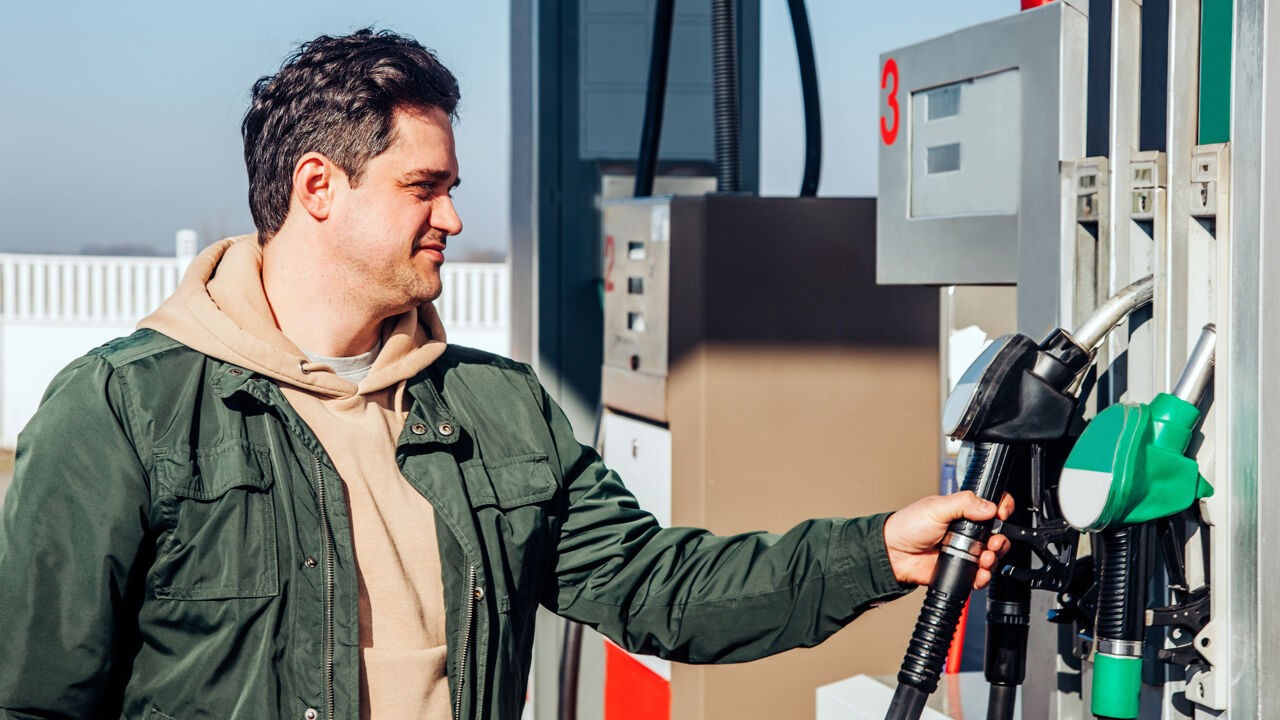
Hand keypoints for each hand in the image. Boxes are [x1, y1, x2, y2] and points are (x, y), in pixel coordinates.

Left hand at [882, 491, 1013, 587]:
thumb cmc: (908, 526)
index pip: (991, 507)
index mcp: (963, 512)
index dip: (1002, 509)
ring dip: (994, 558)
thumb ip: (963, 503)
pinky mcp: (961, 569)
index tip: (1001, 514)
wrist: (893, 554)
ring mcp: (965, 551)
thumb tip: (989, 506)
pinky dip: (984, 576)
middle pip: (997, 535)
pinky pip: (980, 575)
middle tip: (993, 542)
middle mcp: (968, 532)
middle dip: (1000, 540)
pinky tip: (979, 573)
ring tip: (984, 558)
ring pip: (992, 556)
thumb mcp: (936, 508)